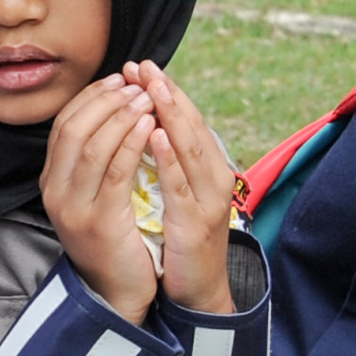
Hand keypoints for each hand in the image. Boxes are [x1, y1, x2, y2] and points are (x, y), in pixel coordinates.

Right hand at [39, 73, 160, 321]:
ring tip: (147, 99)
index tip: (120, 79)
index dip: (92, 97)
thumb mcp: (96, 193)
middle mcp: (55, 191)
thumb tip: (116, 109)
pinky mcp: (99, 222)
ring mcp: (73, 208)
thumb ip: (98, 158)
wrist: (117, 292)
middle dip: (106, 100)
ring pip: (92, 146)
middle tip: (136, 84)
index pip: (64, 123)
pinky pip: (115, 172)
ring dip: (122, 116)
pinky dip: (133, 144)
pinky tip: (151, 127)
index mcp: (52, 180)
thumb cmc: (115, 237)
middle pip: (73, 128)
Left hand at [128, 59, 237, 315]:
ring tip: (151, 87)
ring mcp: (208, 199)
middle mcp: (214, 177)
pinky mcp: (196, 221)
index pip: (188, 120)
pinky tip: (156, 135)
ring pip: (190, 148)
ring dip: (170, 115)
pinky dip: (169, 158)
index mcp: (208, 169)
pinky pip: (181, 184)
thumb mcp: (177, 194)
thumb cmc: (183, 240)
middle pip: (192, 126)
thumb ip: (168, 163)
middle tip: (144, 65)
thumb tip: (148, 127)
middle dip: (166, 93)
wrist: (199, 290)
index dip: (166, 91)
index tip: (142, 67)